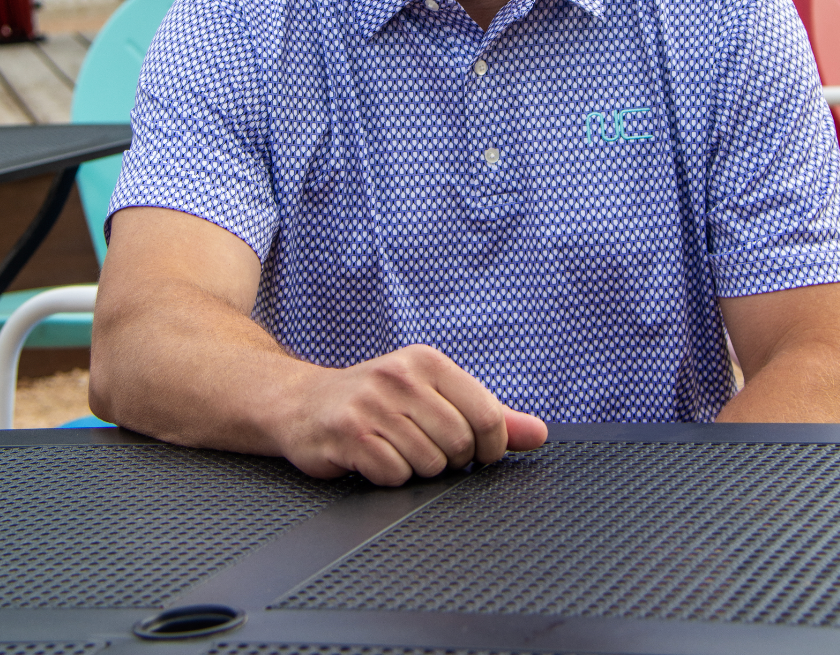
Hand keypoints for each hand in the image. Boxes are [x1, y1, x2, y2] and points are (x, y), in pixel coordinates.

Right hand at [275, 343, 547, 484]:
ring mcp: (372, 405)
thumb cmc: (376, 401)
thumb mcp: (434, 395)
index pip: (486, 414)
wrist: (301, 403)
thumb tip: (538, 434)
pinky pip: (394, 475)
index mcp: (428, 362)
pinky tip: (372, 459)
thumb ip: (490, 415)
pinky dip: (389, 477)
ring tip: (395, 449)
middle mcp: (401, 377)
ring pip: (428, 463)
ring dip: (417, 469)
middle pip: (459, 444)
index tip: (475, 452)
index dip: (490, 446)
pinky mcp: (348, 434)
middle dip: (450, 460)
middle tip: (425, 449)